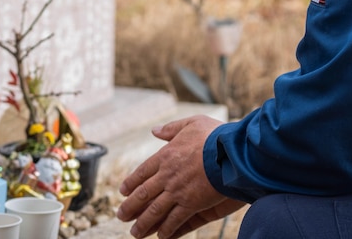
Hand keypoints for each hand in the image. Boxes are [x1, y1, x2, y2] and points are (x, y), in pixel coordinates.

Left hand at [117, 115, 244, 238]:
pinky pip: (174, 220)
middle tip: (121, 216)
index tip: (123, 192)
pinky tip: (161, 236)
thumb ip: (172, 128)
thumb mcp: (191, 123)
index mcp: (166, 155)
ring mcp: (177, 191)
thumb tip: (154, 131)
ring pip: (154, 211)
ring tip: (135, 233)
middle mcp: (167, 175)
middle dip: (130, 207)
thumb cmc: (214, 135)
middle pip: (143, 194)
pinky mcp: (191, 204)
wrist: (230, 152)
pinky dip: (166, 229)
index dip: (131, 183)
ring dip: (143, 224)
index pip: (142, 172)